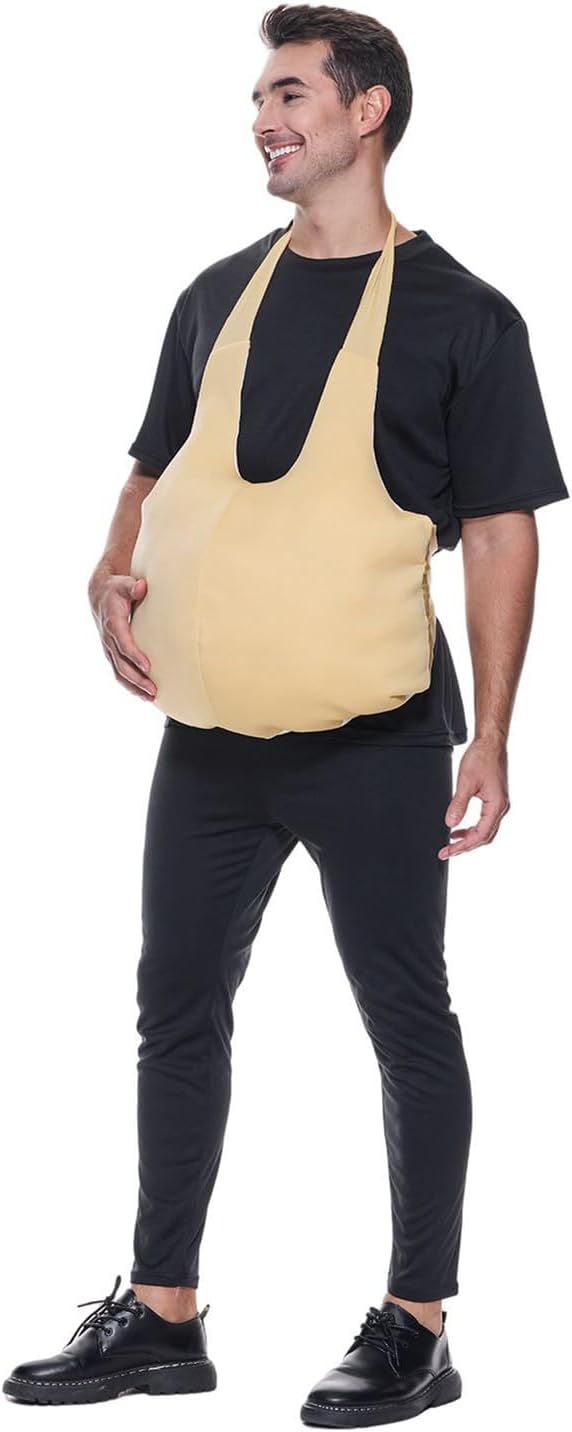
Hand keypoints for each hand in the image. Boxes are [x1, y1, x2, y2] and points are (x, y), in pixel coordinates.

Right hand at [89, 574, 156, 700]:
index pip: (123, 643)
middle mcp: (109, 639)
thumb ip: (133, 586)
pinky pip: (119, 672)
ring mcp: (109, 648)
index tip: (148, 667)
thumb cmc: (116, 589)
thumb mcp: (124, 584)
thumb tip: (142, 587)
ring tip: (151, 697)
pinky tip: (144, 694)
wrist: (99, 594)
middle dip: (137, 679)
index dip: (134, 656)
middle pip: (121, 664)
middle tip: (153, 689)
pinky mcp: (112, 653)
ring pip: (119, 673)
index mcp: (113, 623)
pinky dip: (130, 685)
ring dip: (134, 687)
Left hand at [438, 736, 509, 858]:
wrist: (491, 742)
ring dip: (469, 837)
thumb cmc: (481, 757)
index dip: (462, 846)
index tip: (446, 851)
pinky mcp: (495, 799)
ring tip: (451, 841)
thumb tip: (450, 824)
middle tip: (446, 851)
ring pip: (486, 830)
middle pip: (485, 837)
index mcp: (496, 806)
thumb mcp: (466, 782)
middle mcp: (501, 807)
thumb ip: (458, 804)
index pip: (480, 835)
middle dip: (465, 846)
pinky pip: (485, 820)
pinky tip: (460, 827)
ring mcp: (499, 803)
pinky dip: (472, 827)